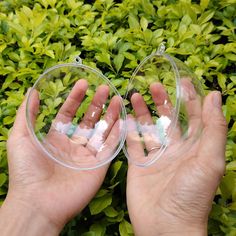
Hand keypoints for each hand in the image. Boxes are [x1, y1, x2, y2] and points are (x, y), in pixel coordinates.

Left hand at [1, 80, 120, 234]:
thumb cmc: (26, 170)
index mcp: (56, 138)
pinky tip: (123, 119)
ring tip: (117, 99)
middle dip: (96, 103)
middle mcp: (73, 145)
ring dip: (111, 115)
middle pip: (88, 120)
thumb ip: (27, 114)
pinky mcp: (99, 165)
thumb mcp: (20, 137)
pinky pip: (111, 146)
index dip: (76, 98)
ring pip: (102, 131)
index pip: (69, 113)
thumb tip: (31, 91)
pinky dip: (118, 133)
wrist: (38, 202)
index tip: (83, 83)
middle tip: (104, 88)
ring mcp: (88, 155)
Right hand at [126, 82, 226, 234]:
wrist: (165, 226)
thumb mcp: (209, 160)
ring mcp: (155, 156)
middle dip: (163, 101)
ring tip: (135, 95)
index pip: (194, 117)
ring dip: (143, 111)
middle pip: (169, 119)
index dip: (190, 99)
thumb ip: (213, 128)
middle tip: (154, 85)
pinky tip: (125, 116)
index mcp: (194, 147)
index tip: (183, 81)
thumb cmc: (192, 194)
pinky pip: (133, 142)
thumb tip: (215, 96)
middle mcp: (175, 149)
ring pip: (149, 128)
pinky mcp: (139, 164)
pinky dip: (129, 129)